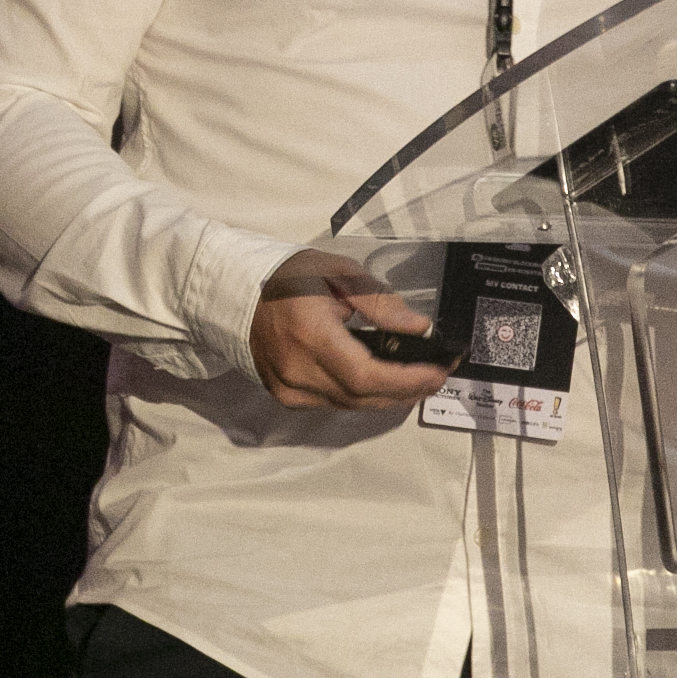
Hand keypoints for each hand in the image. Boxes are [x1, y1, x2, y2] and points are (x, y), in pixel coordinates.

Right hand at [250, 249, 453, 411]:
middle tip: (437, 374)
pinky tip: (381, 382)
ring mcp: (290, 389)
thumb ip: (379, 301)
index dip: (407, 380)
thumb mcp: (338, 272)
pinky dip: (363, 395)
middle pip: (364, 397)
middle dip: (407, 390)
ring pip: (352, 405)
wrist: (237, 293)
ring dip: (389, 396)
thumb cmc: (289, 277)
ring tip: (417, 378)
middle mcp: (298, 371)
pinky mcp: (287, 396)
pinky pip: (335, 403)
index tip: (439, 371)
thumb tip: (418, 327)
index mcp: (309, 336)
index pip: (367, 375)